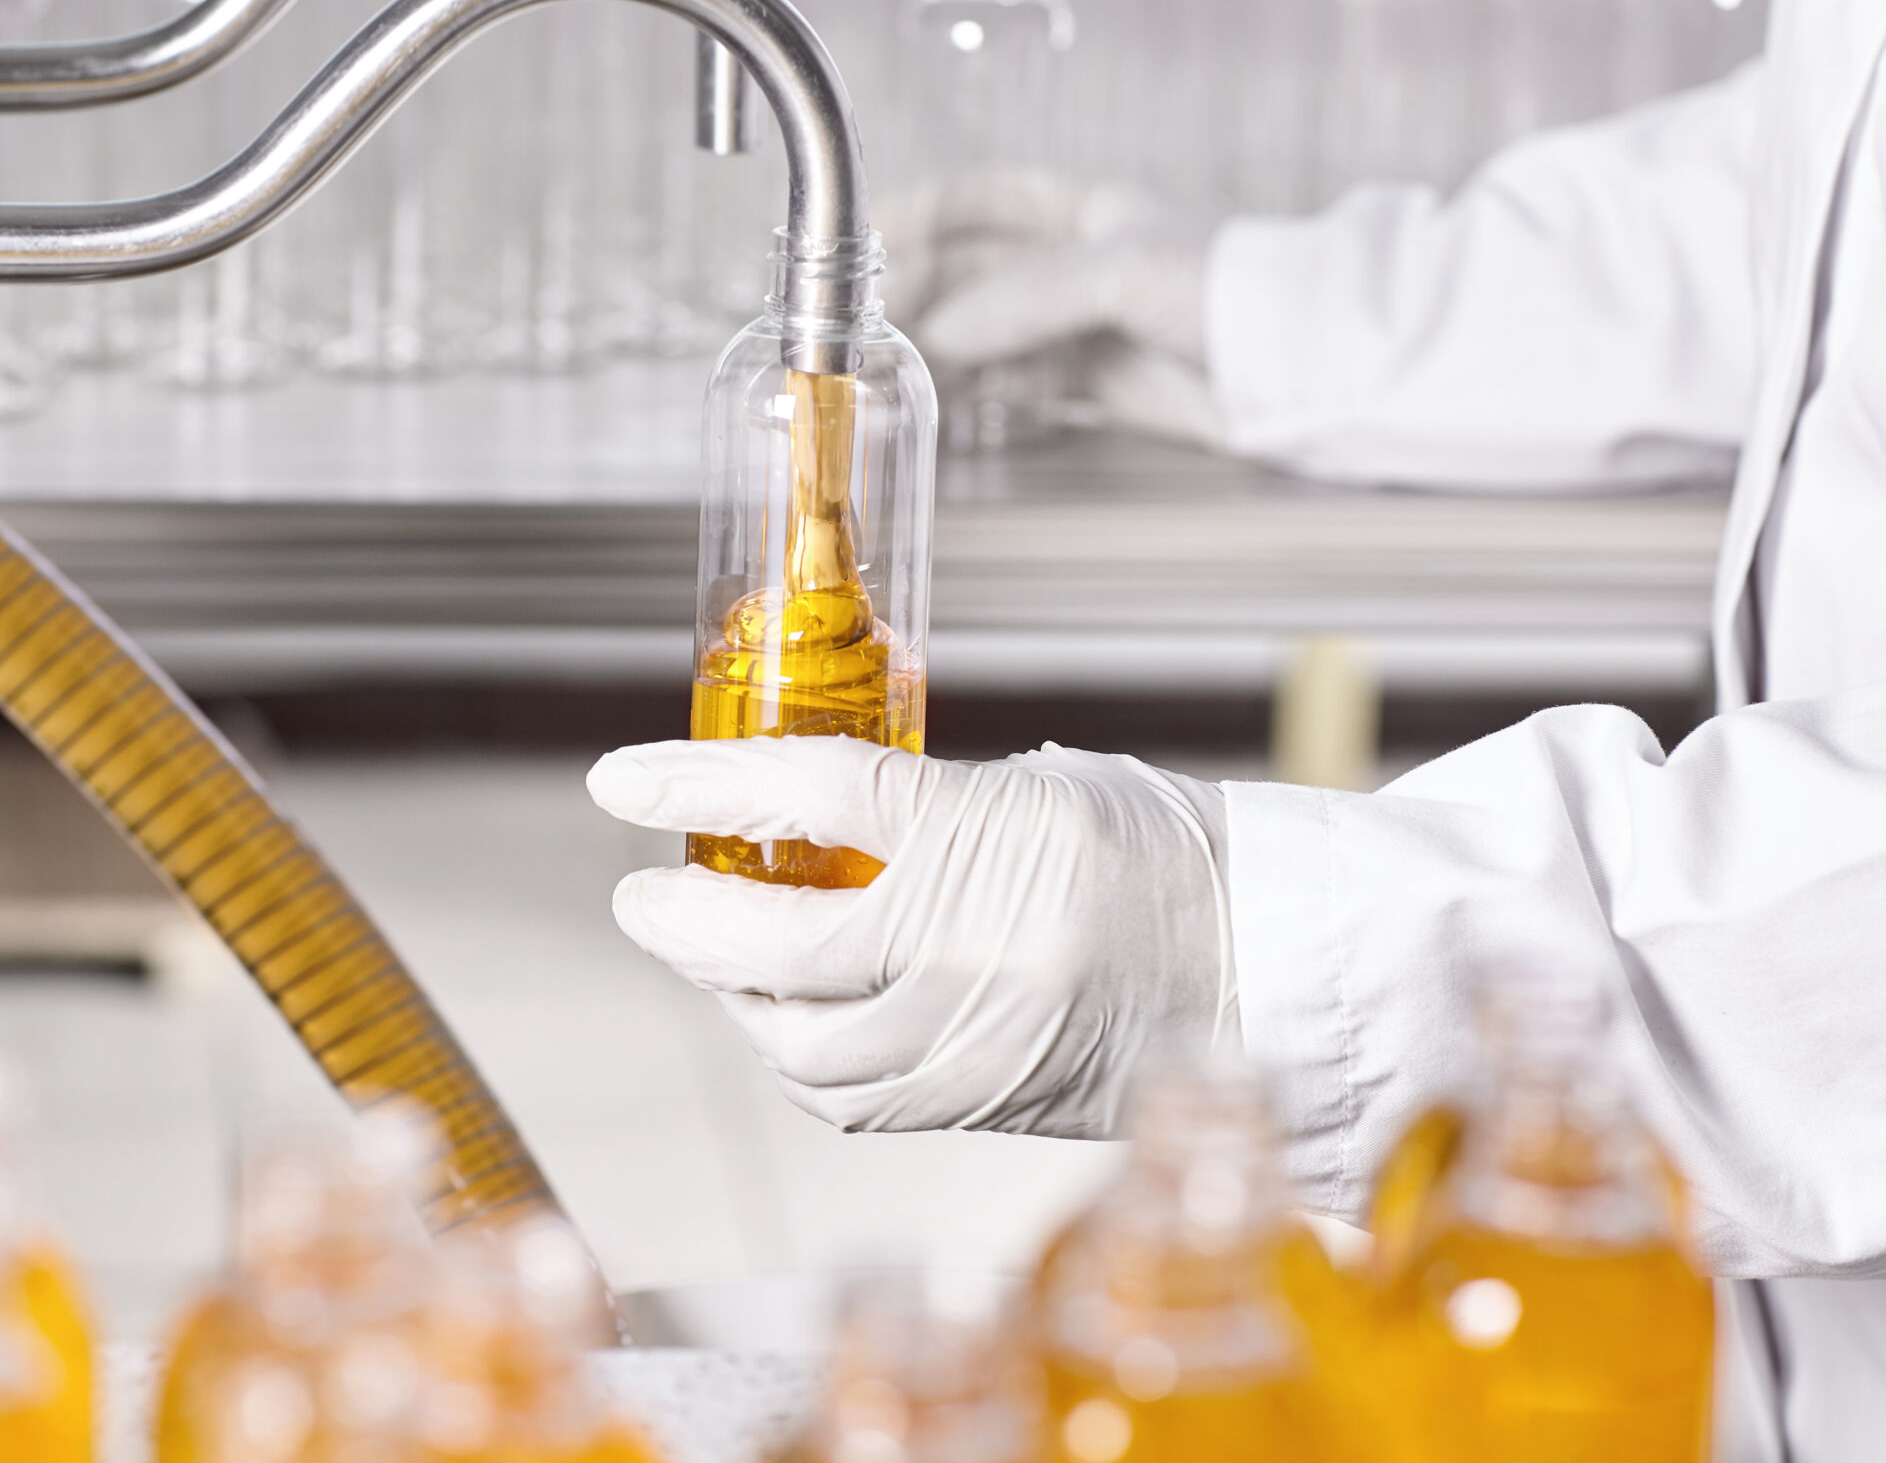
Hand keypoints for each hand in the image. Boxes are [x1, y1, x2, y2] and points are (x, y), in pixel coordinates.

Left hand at [587, 736, 1233, 1136]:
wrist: (1269, 969)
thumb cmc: (1168, 859)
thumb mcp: (1044, 787)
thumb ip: (924, 801)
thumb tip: (814, 814)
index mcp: (990, 840)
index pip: (809, 796)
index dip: (698, 781)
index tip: (616, 780)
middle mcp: (972, 951)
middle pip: (776, 940)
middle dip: (685, 920)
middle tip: (644, 895)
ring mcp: (974, 1040)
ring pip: (797, 1040)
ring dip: (732, 999)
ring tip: (709, 958)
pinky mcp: (979, 1105)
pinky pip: (851, 1100)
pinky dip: (796, 1060)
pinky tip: (785, 1020)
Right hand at [877, 166, 1221, 446]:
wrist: (1301, 365)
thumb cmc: (1234, 289)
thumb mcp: (1119, 271)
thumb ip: (1024, 299)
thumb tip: (940, 330)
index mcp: (1088, 210)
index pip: (983, 198)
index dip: (920, 213)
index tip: (863, 240)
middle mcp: (1080, 262)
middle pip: (974, 272)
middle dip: (916, 294)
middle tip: (861, 327)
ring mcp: (1087, 324)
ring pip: (988, 330)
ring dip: (936, 347)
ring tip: (884, 370)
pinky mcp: (1097, 382)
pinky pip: (1016, 380)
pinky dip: (973, 387)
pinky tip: (937, 397)